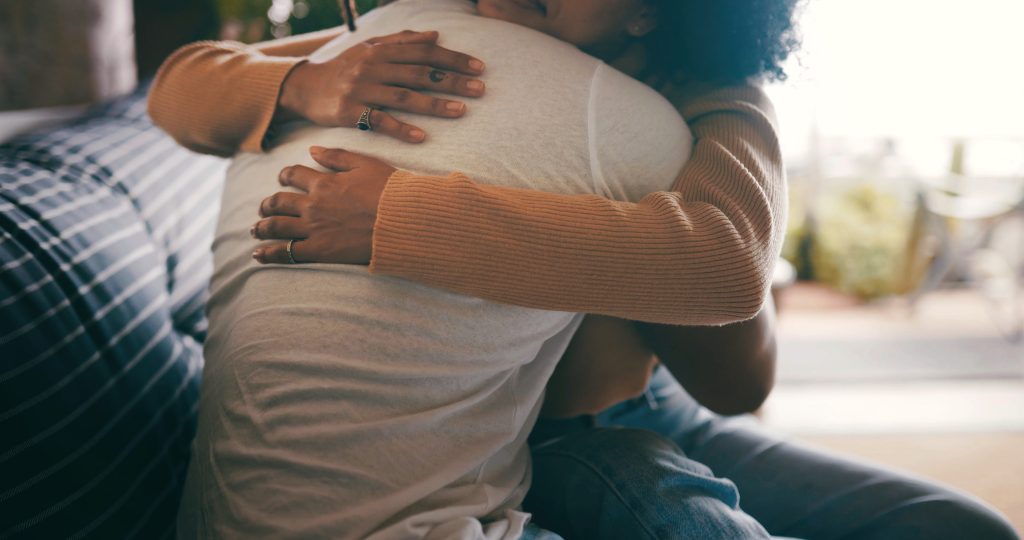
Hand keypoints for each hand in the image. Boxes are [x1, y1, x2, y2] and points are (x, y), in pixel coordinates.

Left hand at [250, 146, 396, 264]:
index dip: (285, 175)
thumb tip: (312, 150)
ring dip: (262, 227)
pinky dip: (269, 253)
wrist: (402, 221)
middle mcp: (313, 204)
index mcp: (323, 182)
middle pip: (279, 201)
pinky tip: (258, 254)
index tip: (283, 178)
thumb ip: (337, 157)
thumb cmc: (390, 191)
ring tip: (255, 230)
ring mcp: (313, 228)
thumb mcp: (366, 164)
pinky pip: (287, 252)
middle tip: (264, 207)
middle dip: (268, 204)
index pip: (293, 174)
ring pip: (276, 226)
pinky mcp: (319, 250)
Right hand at [278, 29, 485, 142]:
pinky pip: (379, 120)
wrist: (304, 87)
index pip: (424, 52)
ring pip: (403, 96)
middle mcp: (372, 66)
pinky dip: (401, 129)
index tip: (479, 67)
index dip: (453, 58)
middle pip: (419, 73)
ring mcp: (361, 89)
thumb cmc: (344, 68)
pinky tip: (423, 137)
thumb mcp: (370, 48)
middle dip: (452, 80)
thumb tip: (436, 35)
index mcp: (381, 49)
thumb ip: (402, 41)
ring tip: (461, 111)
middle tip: (481, 89)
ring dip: (435, 104)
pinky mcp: (349, 111)